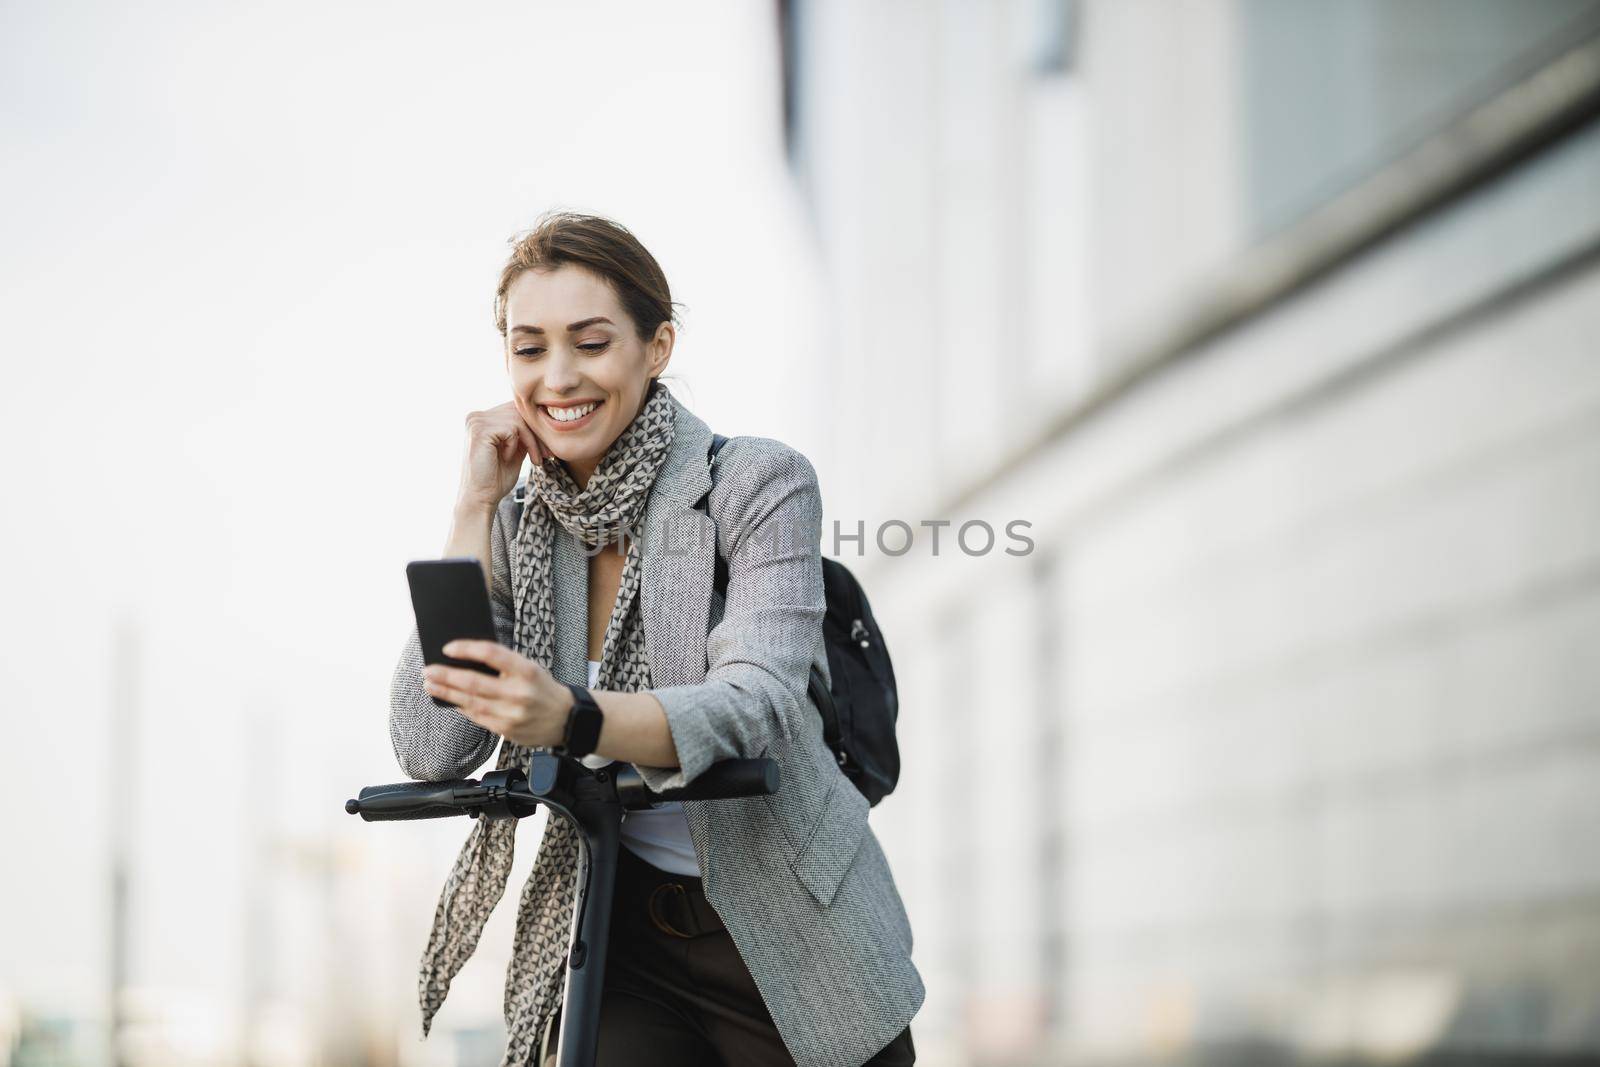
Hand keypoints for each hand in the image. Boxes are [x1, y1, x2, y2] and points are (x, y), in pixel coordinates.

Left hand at [421, 639, 574, 748]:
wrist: (567, 719)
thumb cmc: (543, 688)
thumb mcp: (530, 668)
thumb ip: (504, 665)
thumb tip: (466, 661)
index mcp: (526, 671)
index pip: (491, 654)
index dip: (467, 649)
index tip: (448, 648)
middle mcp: (518, 693)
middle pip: (473, 682)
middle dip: (446, 676)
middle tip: (428, 670)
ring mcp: (511, 714)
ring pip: (470, 702)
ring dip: (446, 693)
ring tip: (430, 685)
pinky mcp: (506, 730)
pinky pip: (477, 717)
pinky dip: (462, 708)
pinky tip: (451, 701)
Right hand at [456, 402, 550, 510]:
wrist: (481, 498)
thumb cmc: (496, 478)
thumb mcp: (515, 450)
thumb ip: (523, 433)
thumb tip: (542, 419)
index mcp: (482, 419)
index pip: (516, 410)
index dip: (535, 427)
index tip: (547, 449)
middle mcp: (476, 416)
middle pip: (518, 411)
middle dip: (537, 433)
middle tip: (547, 454)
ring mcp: (476, 422)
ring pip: (518, 420)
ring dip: (532, 441)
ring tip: (534, 459)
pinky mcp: (479, 431)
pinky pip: (512, 429)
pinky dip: (517, 445)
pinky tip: (508, 458)